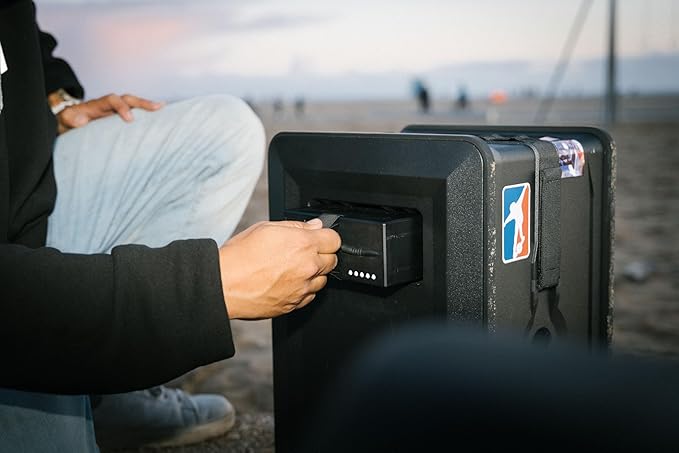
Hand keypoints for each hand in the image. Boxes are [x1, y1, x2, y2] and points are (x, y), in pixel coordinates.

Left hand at [54, 93, 163, 133]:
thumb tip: (79, 121)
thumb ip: (71, 119)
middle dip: (142, 102)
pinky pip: (136, 114)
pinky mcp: (121, 118)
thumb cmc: (71, 121)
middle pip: (128, 99)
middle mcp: (110, 105)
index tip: (130, 119)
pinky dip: (146, 115)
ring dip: (148, 106)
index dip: (122, 107)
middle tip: (158, 107)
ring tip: (163, 108)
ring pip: (134, 105)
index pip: (112, 100)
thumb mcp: (67, 120)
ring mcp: (117, 111)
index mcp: (98, 104)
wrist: (72, 121)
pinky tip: (159, 118)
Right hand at [218, 219, 340, 319]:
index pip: (335, 239)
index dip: (326, 237)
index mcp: (303, 244)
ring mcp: (302, 288)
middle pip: (332, 260)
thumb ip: (296, 226)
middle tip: (302, 253)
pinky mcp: (295, 304)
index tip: (320, 238)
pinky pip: (309, 296)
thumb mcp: (266, 228)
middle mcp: (307, 267)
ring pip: (323, 280)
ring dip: (314, 274)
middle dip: (322, 255)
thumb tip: (313, 227)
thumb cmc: (240, 257)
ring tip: (291, 269)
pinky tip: (287, 282)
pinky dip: (303, 289)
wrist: (225, 285)